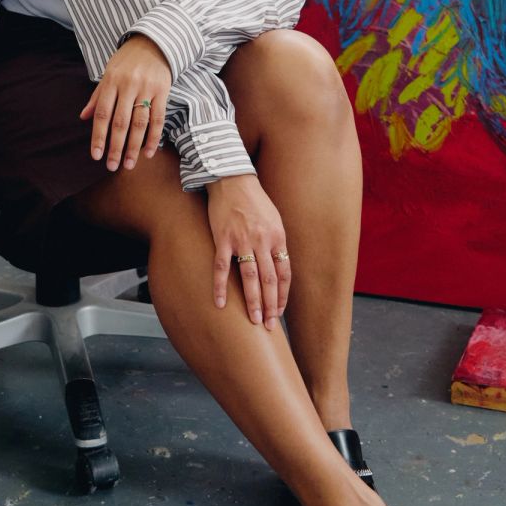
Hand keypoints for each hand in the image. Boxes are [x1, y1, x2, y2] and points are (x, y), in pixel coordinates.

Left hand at [80, 34, 170, 170]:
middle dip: (115, 147)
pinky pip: (158, 118)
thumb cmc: (127, 60)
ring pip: (139, 123)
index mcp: (111, 82)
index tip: (96, 155)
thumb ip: (98, 96)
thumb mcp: (108, 73)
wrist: (154, 42)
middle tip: (112, 166)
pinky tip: (149, 152)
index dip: (98, 136)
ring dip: (133, 147)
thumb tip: (83, 117)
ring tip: (128, 164)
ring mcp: (147, 88)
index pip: (102, 114)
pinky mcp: (163, 90)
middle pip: (120, 122)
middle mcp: (128, 85)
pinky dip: (154, 137)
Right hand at [206, 174, 290, 328]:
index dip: (283, 295)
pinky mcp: (222, 238)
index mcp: (278, 238)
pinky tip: (221, 303)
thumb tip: (278, 266)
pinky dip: (220, 287)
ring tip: (254, 321)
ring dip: (253, 302)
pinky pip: (221, 267)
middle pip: (269, 280)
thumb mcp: (274, 219)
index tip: (280, 312)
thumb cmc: (254, 200)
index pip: (284, 273)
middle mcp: (263, 241)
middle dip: (271, 306)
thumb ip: (275, 243)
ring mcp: (242, 240)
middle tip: (269, 326)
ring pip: (250, 277)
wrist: (232, 179)